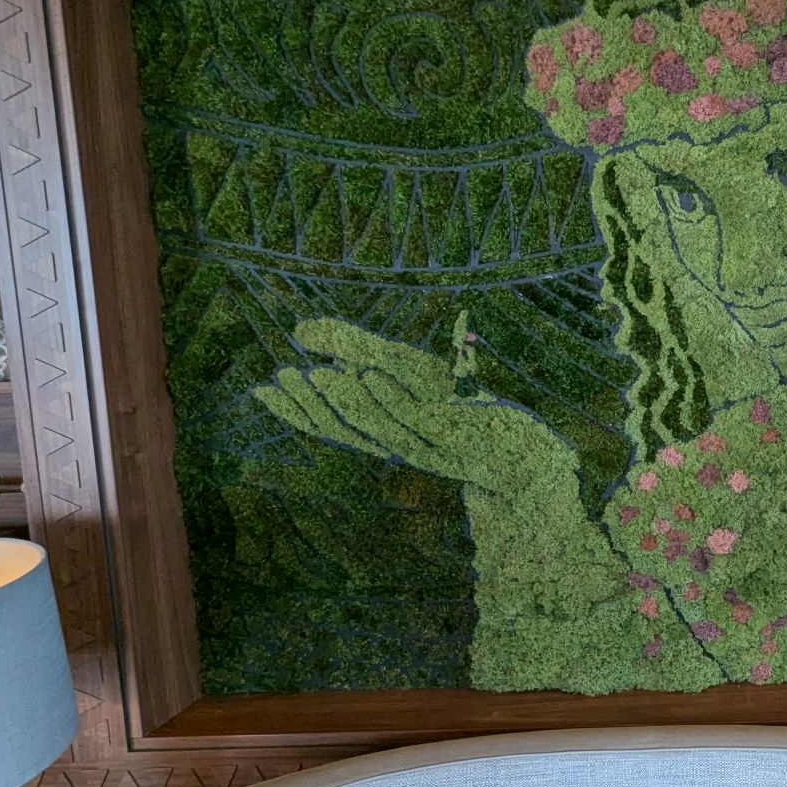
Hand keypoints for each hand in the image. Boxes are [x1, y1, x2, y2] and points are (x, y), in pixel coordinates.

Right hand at [258, 319, 576, 495]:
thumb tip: (300, 330)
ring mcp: (433, 444)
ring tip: (315, 374)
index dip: (295, 411)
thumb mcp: (410, 371)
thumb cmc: (465, 411)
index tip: (259, 391)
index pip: (332, 427)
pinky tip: (372, 372)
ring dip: (347, 400)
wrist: (527, 457)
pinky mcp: (464, 434)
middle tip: (279, 378)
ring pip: (382, 425)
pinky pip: (422, 417)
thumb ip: (357, 346)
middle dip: (313, 404)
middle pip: (350, 429)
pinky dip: (393, 396)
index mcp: (386, 436)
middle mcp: (402, 446)